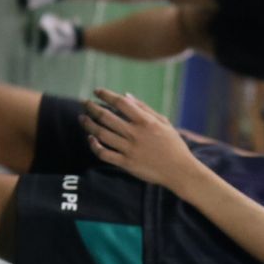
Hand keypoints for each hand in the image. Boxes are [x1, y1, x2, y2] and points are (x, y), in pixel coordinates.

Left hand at [82, 89, 202, 190]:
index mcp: (145, 122)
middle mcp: (135, 134)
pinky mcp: (126, 164)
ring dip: (88, 124)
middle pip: (106, 117)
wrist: (180, 171)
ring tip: (82, 118)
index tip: (96, 91)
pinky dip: (94, 146)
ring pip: (101, 134)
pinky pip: (104, 154)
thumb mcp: (163, 123)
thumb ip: (144, 108)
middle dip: (92, 108)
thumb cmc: (173, 145)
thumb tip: (125, 95)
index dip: (106, 94)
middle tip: (85, 103)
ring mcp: (130, 150)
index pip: (120, 102)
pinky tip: (90, 139)